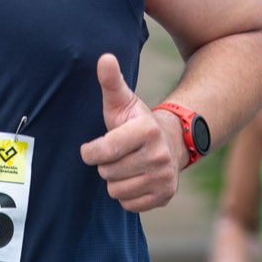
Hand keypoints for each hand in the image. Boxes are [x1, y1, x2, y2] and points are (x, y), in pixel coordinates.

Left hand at [78, 53, 180, 211]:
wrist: (170, 143)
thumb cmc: (135, 123)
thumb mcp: (123, 101)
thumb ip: (111, 82)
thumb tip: (104, 57)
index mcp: (147, 131)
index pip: (103, 151)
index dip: (91, 151)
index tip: (93, 147)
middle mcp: (159, 156)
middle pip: (107, 172)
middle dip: (106, 164)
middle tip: (118, 154)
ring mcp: (164, 178)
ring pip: (116, 190)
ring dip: (115, 180)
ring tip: (126, 165)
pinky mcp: (165, 196)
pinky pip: (128, 205)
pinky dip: (127, 195)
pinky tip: (135, 179)